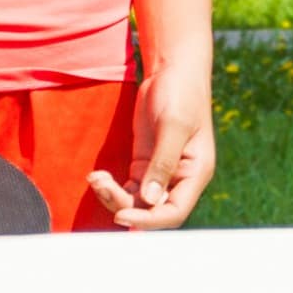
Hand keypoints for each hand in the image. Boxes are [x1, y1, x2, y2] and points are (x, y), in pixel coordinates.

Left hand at [93, 62, 215, 229]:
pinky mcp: (145, 163)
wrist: (173, 71)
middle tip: (102, 185)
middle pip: (152, 210)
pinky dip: (111, 187)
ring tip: (96, 178)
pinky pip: (128, 187)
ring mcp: (161, 172)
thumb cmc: (180, 94)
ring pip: (137, 201)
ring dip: (114, 196)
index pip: (175, 212)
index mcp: (196, 173)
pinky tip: (97, 175)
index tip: (122, 215)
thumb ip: (162, 164)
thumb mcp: (172, 126)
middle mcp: (180, 178)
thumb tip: (151, 200)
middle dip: (125, 205)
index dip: (150, 220)